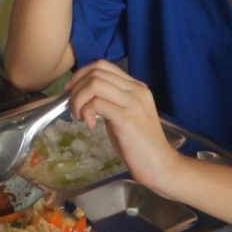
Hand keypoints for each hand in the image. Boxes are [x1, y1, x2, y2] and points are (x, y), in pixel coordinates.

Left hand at [65, 60, 182, 195]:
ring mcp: (133, 103)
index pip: (103, 65)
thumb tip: (82, 94)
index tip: (71, 90)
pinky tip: (90, 125)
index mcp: (136, 87)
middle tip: (73, 106)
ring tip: (80, 116)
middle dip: (77, 87)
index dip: (81, 74)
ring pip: (95, 84)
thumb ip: (110, 101)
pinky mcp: (127, 118)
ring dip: (79, 99)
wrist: (160, 165)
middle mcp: (136, 90)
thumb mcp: (124, 115)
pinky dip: (86, 112)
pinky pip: (97, 103)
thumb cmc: (139, 145)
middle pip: (96, 71)